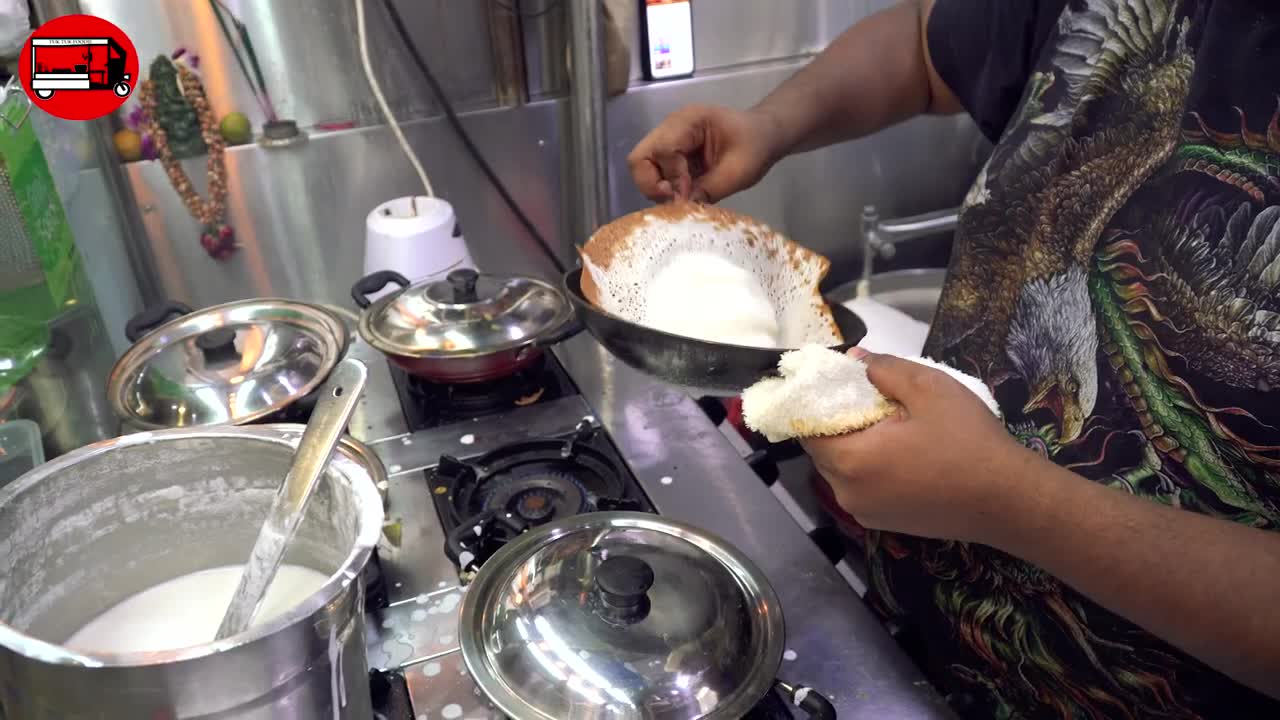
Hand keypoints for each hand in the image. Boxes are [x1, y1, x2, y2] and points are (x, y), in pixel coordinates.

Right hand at [627, 104, 783, 202]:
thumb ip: (707, 190)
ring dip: (657, 188)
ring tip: (681, 198)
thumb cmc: (756, 147)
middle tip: (674, 199)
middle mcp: (671, 128)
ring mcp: (669, 140)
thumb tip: (680, 209)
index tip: (687, 196)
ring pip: (643, 168)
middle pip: (640, 158)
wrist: (764, 136)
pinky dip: (665, 188)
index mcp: (689, 121)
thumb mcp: (738, 172)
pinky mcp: (671, 155)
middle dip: (651, 184)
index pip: (662, 150)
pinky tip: (685, 194)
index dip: (671, 177)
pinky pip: (655, 173)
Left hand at [801, 350, 1031, 542]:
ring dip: (853, 448)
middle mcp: (847, 493)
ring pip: (841, 472)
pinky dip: (869, 470)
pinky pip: (862, 489)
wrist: (1008, 501)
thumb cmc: (967, 441)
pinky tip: (897, 455)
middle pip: (823, 451)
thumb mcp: (929, 388)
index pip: (807, 429)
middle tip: (864, 402)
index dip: (815, 405)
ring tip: (884, 426)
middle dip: (835, 425)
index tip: (835, 386)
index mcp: (850, 461)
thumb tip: (854, 358)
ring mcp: (865, 513)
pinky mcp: (884, 525)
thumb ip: (883, 369)